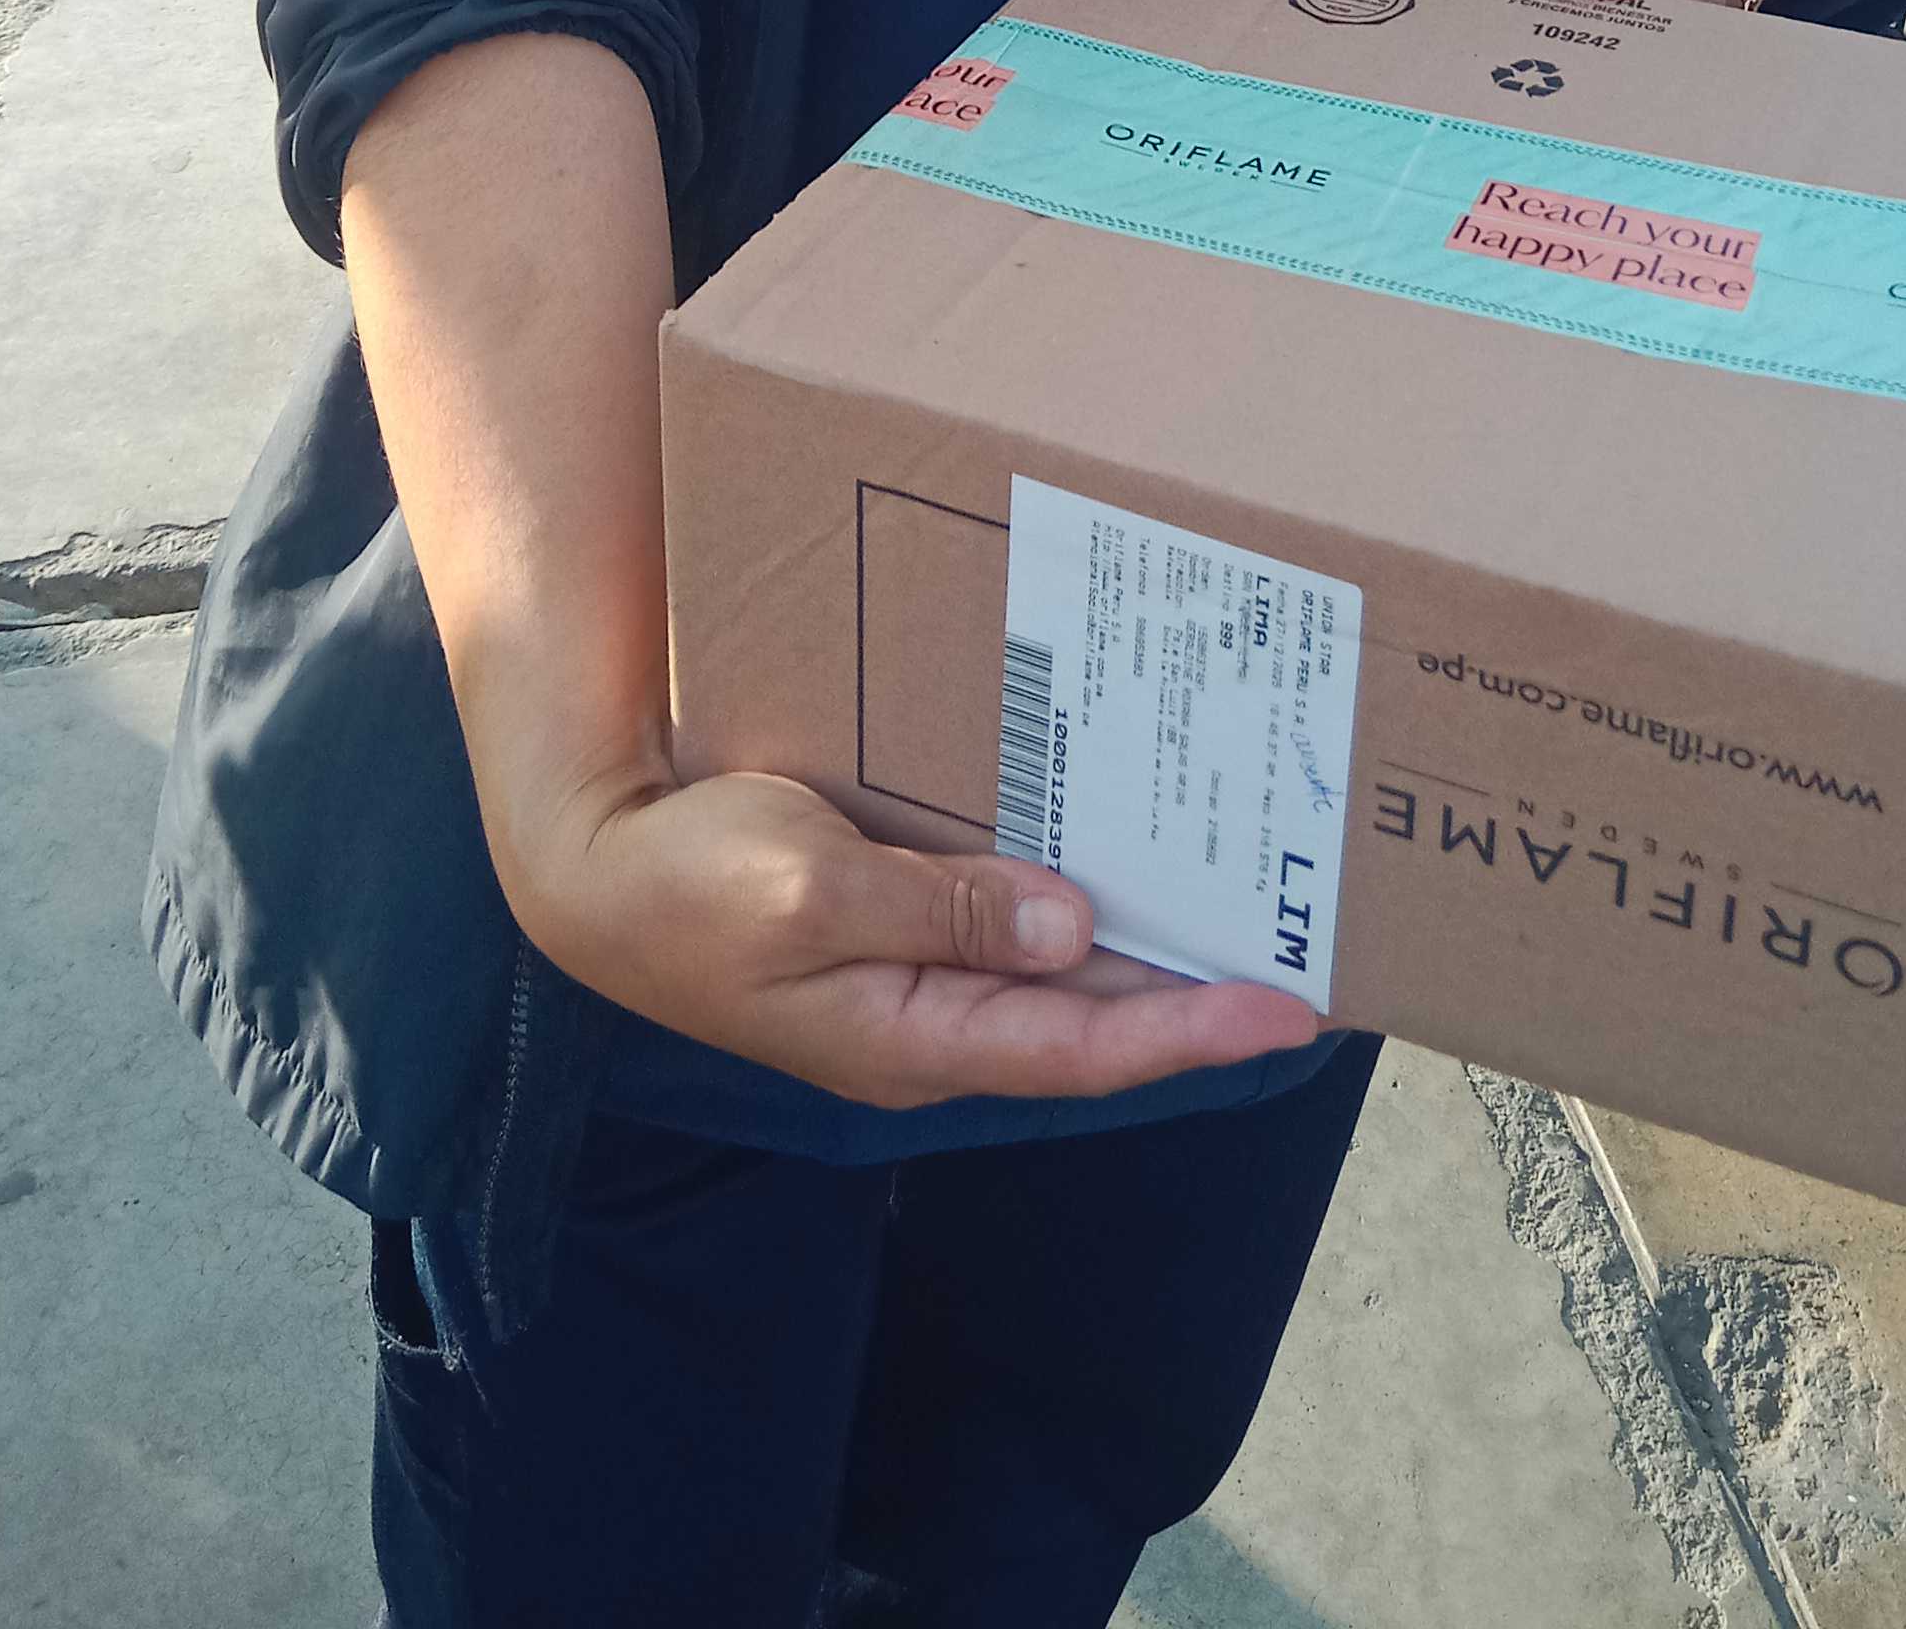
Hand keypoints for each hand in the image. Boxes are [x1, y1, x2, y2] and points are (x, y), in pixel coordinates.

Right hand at [494, 759, 1319, 1111]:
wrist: (596, 868)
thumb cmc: (690, 886)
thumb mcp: (808, 893)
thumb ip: (940, 909)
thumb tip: (1071, 927)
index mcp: (914, 1032)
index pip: (1086, 1047)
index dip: (1194, 1028)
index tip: (1292, 1007)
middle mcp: (933, 1018)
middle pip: (1095, 1017)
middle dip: (1201, 989)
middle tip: (1310, 952)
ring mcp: (918, 979)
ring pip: (1064, 972)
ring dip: (1149, 943)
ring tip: (1248, 905)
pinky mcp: (901, 928)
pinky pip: (1017, 924)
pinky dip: (1083, 897)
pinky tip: (1125, 858)